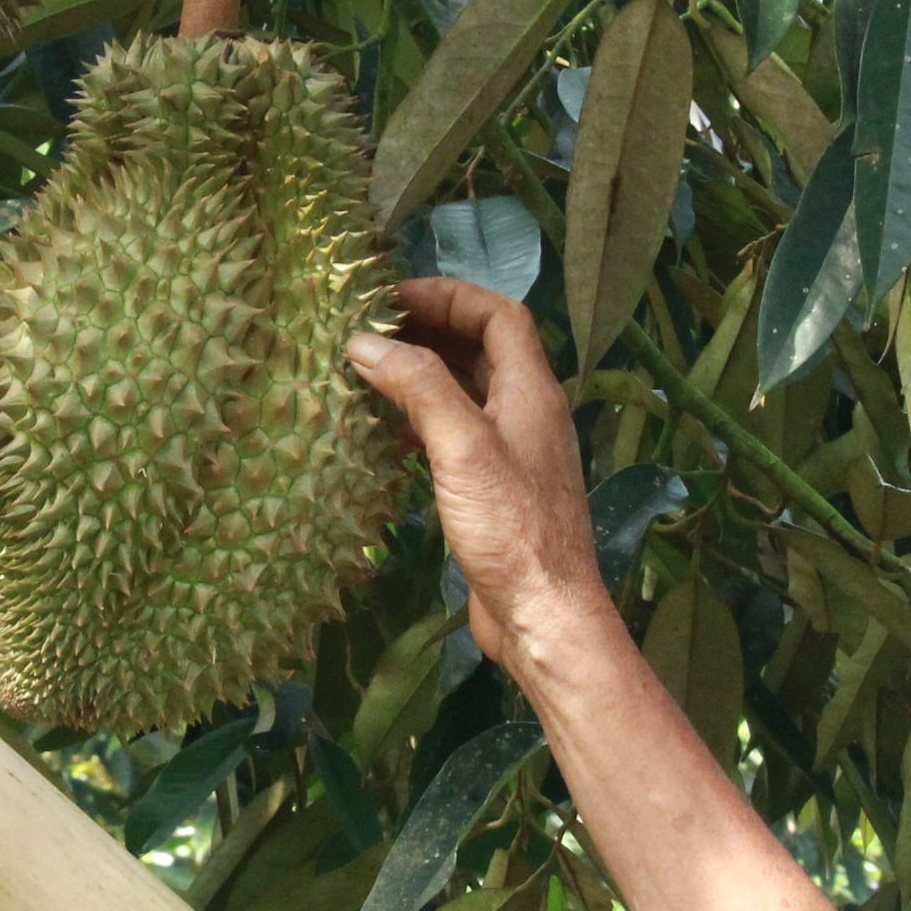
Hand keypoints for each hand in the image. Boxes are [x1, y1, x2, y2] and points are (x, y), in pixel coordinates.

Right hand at [347, 277, 608, 669]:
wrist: (545, 614)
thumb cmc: (512, 529)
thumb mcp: (462, 447)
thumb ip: (419, 388)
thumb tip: (366, 343)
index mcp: (531, 392)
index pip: (499, 315)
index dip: (449, 295)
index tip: (392, 298)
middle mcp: (526, 414)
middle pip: (481, 350)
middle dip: (428, 332)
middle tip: (369, 332)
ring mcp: (512, 454)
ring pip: (466, 395)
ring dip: (421, 377)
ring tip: (366, 375)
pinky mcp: (495, 492)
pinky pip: (456, 437)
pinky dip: (421, 423)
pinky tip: (384, 436)